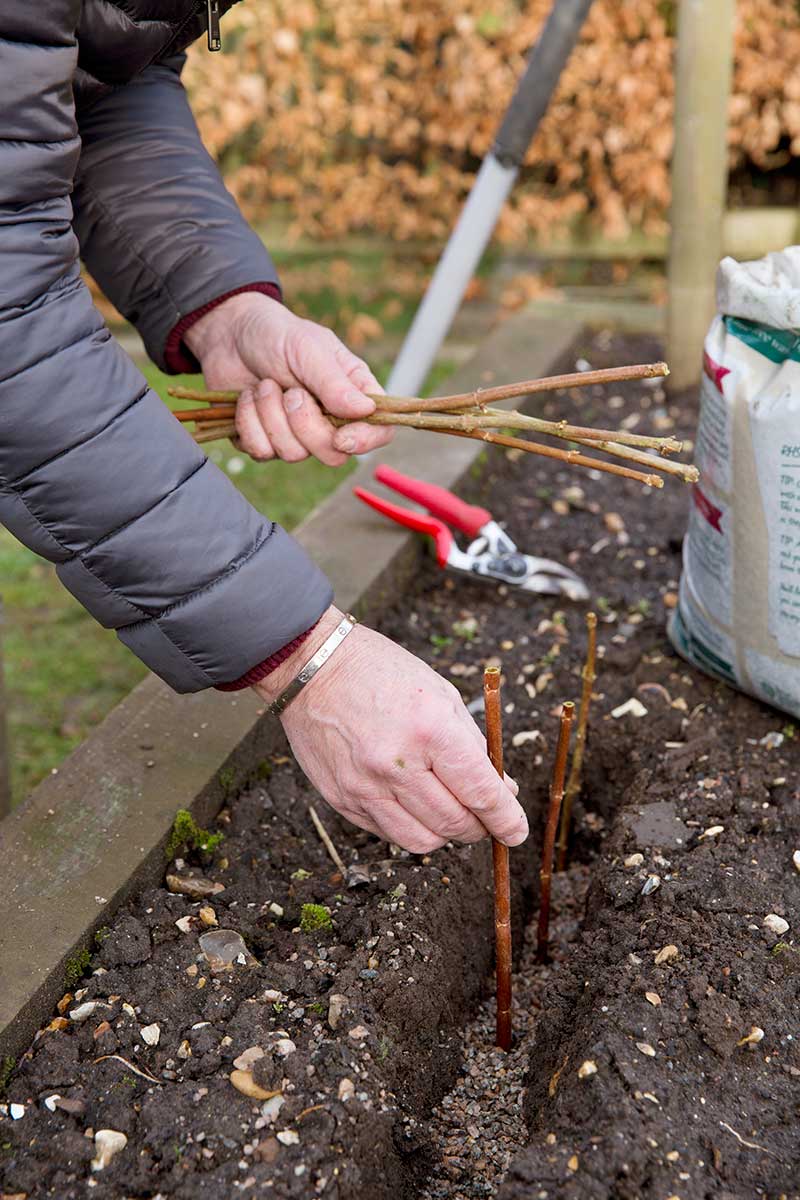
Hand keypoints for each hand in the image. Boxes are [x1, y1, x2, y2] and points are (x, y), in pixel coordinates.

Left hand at [184, 292, 393, 465]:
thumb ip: (334, 381)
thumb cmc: (275, 334)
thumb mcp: (307, 348)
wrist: (228, 335)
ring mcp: (296, 435)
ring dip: (272, 416)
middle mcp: (328, 420)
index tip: (341, 436)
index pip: (378, 432)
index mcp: (352, 394)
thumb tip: (366, 410)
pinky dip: (249, 421)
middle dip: (306, 425)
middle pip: (334, 454)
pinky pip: (261, 451)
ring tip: (264, 385)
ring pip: (293, 454)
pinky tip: (247, 398)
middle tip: (291, 392)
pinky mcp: (264, 441)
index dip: (365, 441)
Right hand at [253, 607, 527, 854]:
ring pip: (423, 840)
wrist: (313, 667)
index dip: (506, 820)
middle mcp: (397, 764)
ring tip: (450, 814)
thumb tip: (503, 790)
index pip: (481, 793)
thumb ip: (474, 745)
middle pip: (455, 824)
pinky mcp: (343, 799)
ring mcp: (366, 787)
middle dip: (480, 828)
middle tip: (486, 820)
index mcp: (430, 730)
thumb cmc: (382, 672)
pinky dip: (412, 827)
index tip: (516, 831)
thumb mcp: (441, 695)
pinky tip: (415, 806)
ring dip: (446, 834)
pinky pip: (389, 833)